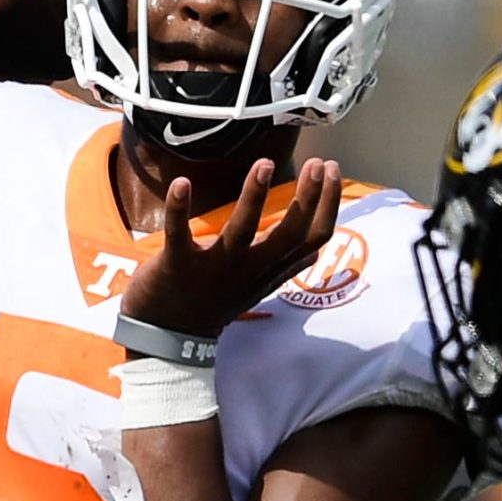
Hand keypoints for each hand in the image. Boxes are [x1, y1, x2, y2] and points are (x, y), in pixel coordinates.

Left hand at [119, 158, 339, 339]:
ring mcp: (213, 267)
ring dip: (254, 196)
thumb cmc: (215, 302)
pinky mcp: (177, 264)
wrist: (169, 336)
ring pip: (241, 231)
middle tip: (317, 164)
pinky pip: (178, 234)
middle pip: (289, 235)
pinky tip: (181, 182)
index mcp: (269, 269)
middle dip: (308, 198)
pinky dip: (178, 208)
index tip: (332, 170)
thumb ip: (285, 268)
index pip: (312, 239)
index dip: (328, 205)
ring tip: (265, 165)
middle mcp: (248, 268)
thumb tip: (314, 251)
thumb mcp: (258, 288)